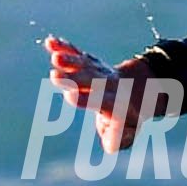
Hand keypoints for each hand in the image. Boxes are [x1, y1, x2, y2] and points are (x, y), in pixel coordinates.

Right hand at [43, 33, 164, 151]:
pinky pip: (77, 53)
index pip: (102, 101)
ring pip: (84, 64)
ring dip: (70, 60)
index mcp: (116, 104)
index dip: (87, 98)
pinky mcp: (89, 62)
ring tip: (55, 58)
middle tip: (56, 76)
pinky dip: (64, 47)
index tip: (71, 96)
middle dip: (74, 78)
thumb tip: (111, 144)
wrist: (137, 91)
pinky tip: (50, 42)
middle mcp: (108, 85)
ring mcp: (99, 71)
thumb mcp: (126, 135)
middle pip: (91, 80)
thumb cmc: (127, 120)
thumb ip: (119, 139)